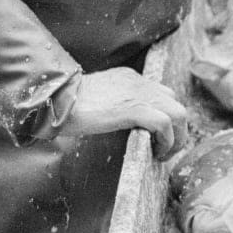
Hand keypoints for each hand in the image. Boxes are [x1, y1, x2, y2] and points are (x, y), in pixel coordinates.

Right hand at [59, 68, 188, 160]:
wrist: (55, 100)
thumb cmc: (68, 104)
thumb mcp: (99, 98)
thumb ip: (116, 103)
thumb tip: (124, 120)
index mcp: (131, 78)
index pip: (162, 93)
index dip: (165, 116)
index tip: (159, 136)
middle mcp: (139, 82)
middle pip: (175, 103)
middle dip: (178, 129)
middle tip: (167, 149)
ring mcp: (139, 93)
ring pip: (178, 113)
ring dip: (176, 138)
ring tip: (164, 154)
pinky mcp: (134, 108)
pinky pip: (164, 124)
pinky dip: (166, 140)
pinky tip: (156, 152)